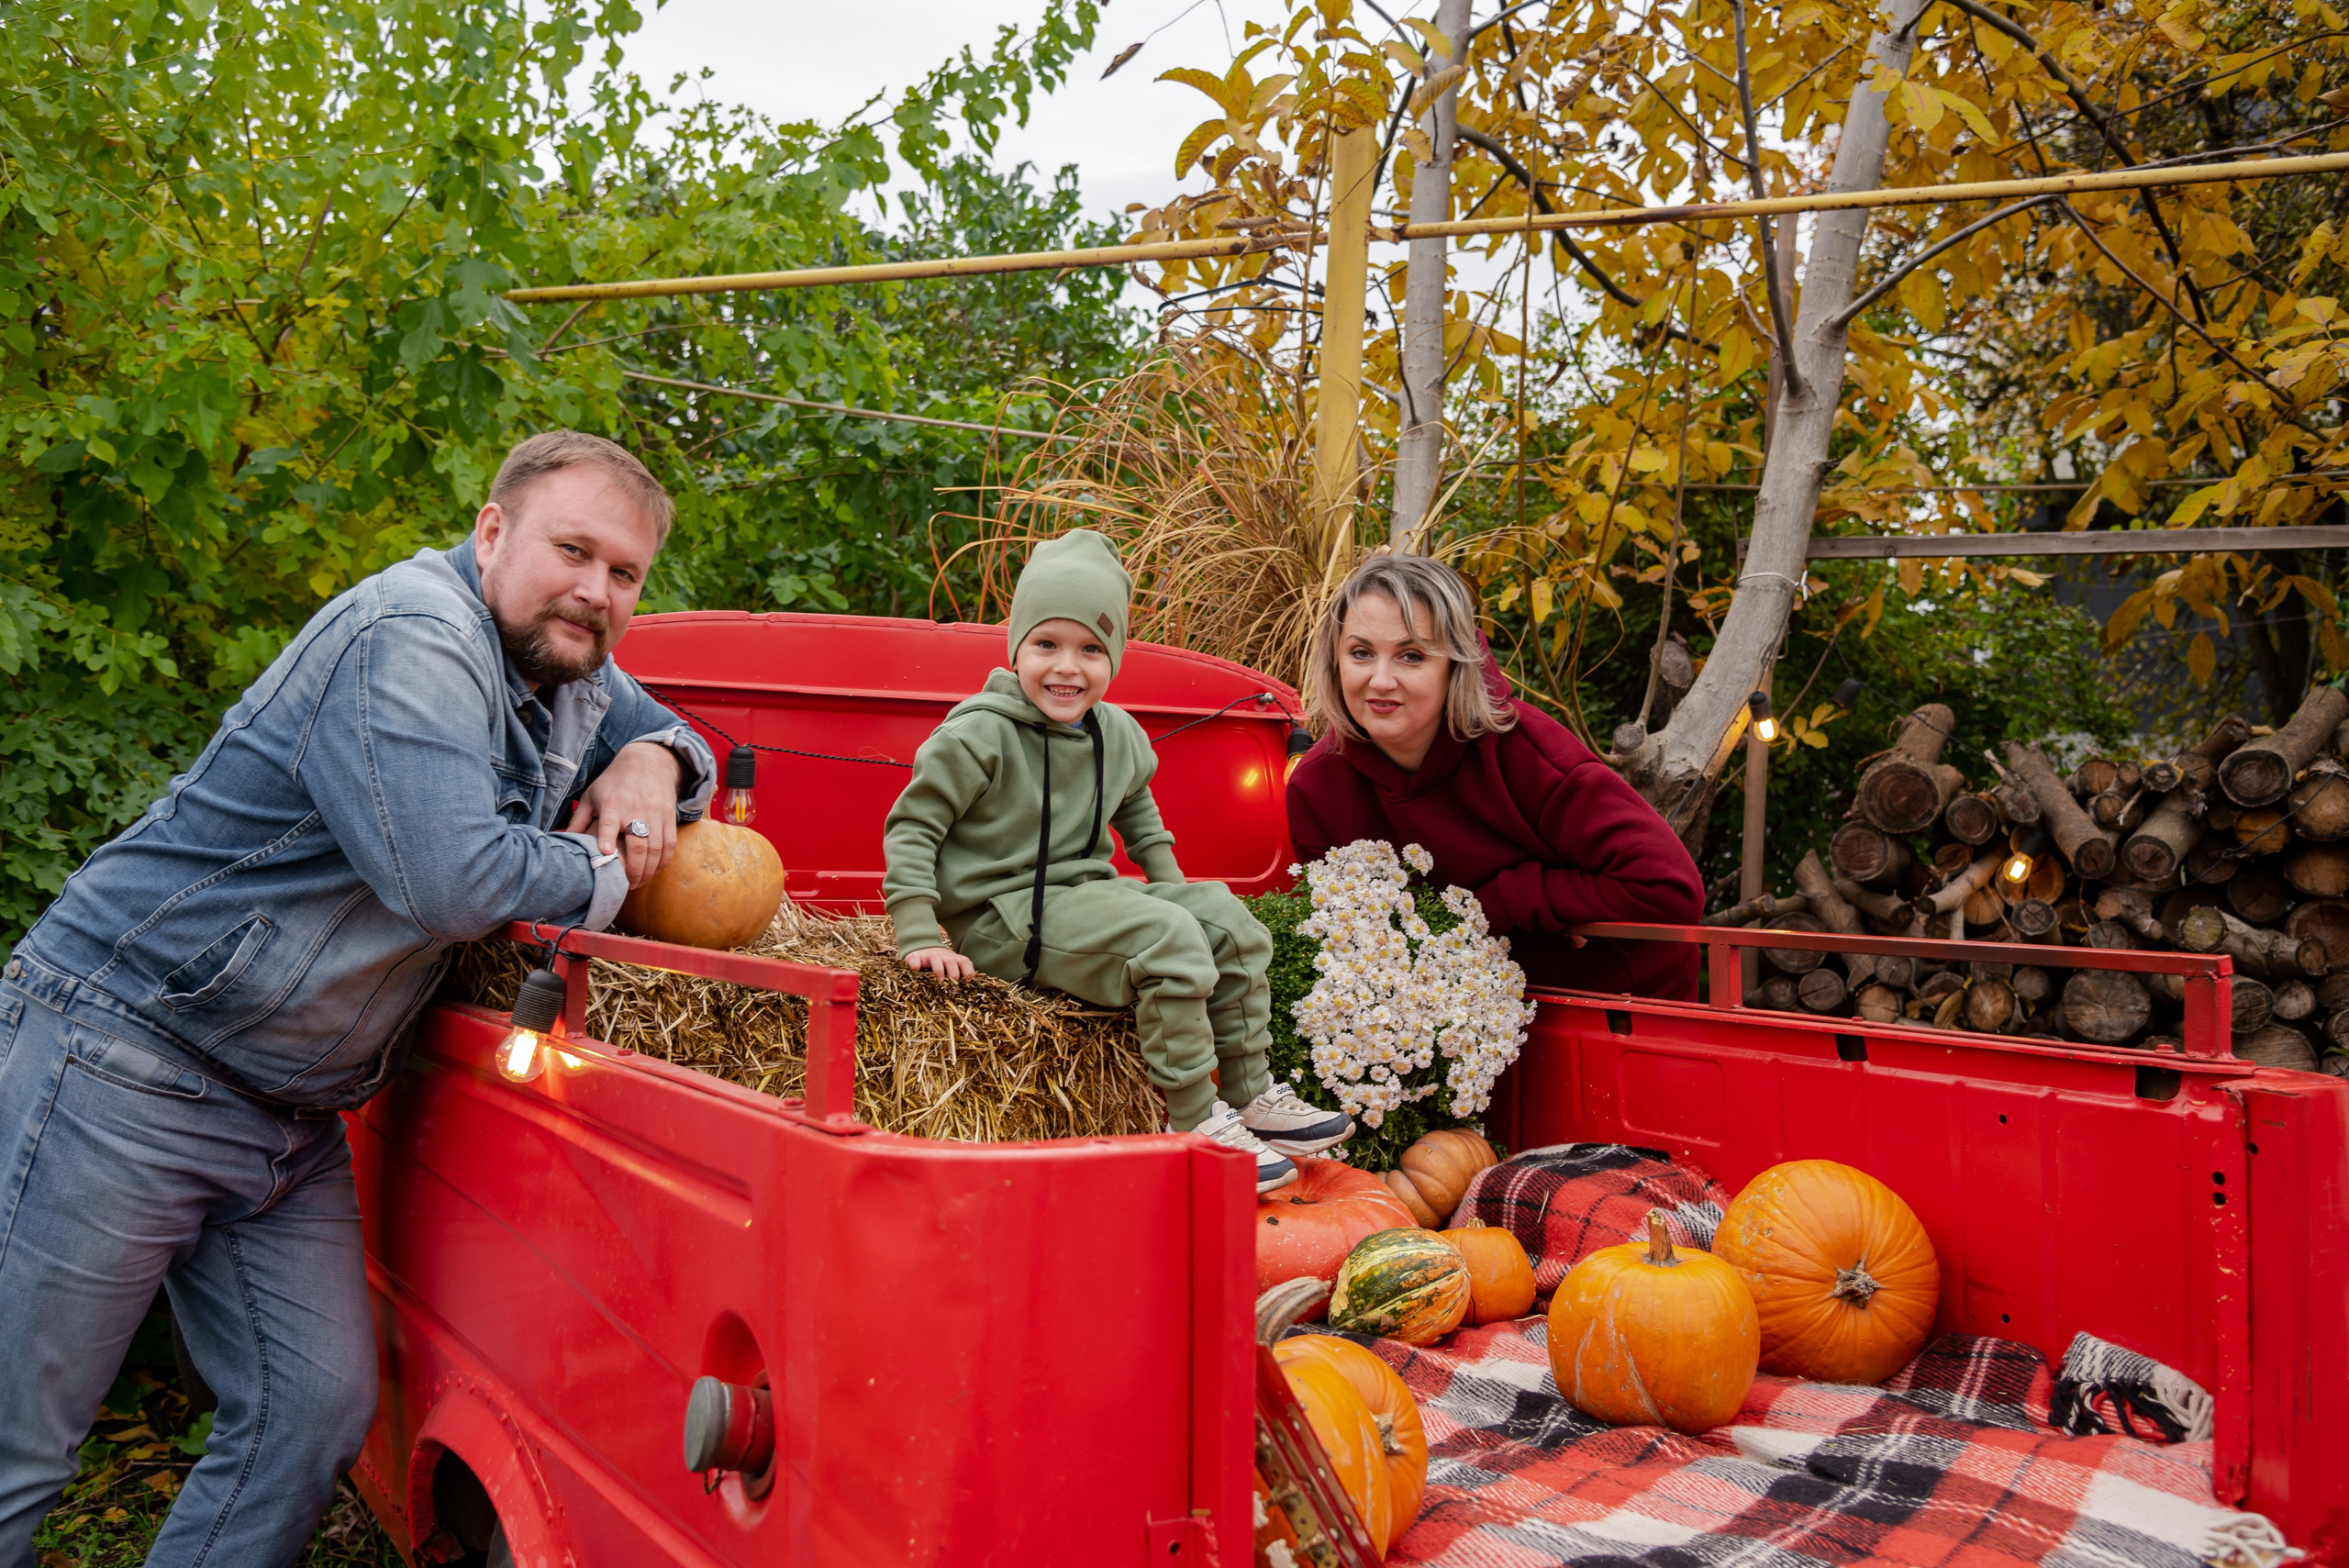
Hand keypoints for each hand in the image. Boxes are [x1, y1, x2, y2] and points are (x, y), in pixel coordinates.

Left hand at [568, 740, 683, 887]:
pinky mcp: (669, 816)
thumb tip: (561, 840)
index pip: (609, 822)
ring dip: (648, 870)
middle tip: (627, 885)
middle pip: (638, 844)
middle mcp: (634, 809)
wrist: (647, 762)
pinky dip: (663, 860)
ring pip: (655, 848)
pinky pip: (670, 843)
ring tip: (639, 882)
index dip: (607, 838)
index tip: (606, 854)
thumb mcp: (592, 796)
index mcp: (612, 804)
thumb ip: (578, 820)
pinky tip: (655, 870)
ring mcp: (655, 813)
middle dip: (633, 869)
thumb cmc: (614, 783)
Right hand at [904, 947, 974, 980]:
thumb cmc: (940, 965)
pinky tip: (915, 970)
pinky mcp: (915, 956)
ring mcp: (928, 956)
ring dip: (939, 968)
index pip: (964, 961)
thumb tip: (970, 980)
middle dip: (954, 971)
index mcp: (953, 959)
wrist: (922, 951)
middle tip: (954, 981)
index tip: (967, 980)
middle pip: (950, 960)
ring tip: (940, 979)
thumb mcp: (951, 968)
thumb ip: (960, 973)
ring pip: (935, 957)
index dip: (967, 970)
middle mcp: (942, 956)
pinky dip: (915, 963)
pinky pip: (915, 958)